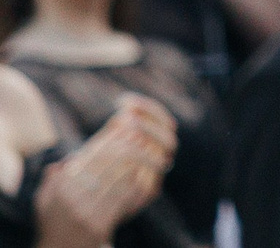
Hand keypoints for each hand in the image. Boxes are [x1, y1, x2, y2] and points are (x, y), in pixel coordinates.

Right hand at [37, 97, 173, 245]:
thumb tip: (63, 160)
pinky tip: (149, 181)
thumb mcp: (45, 198)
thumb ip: (52, 178)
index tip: (130, 130)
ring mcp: (85, 211)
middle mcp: (72, 195)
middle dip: (132, 148)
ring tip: (157, 159)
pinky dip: (138, 188)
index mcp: (62, 184)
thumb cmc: (54, 221)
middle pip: (109, 162)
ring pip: (120, 179)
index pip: (92, 153)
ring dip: (141, 166)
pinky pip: (124, 201)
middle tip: (148, 140)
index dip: (113, 139)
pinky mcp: (99, 225)